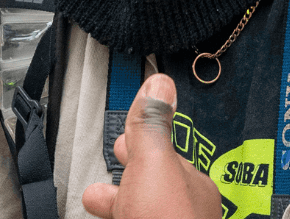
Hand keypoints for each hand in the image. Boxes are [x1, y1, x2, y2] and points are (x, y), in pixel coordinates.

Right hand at [83, 74, 220, 218]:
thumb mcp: (155, 162)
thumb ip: (152, 125)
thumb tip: (160, 84)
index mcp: (191, 183)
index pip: (162, 150)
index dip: (141, 138)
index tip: (126, 135)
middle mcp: (184, 209)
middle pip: (153, 178)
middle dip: (133, 166)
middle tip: (118, 155)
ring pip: (141, 204)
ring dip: (121, 195)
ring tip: (99, 195)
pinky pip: (132, 218)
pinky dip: (116, 213)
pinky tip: (109, 217)